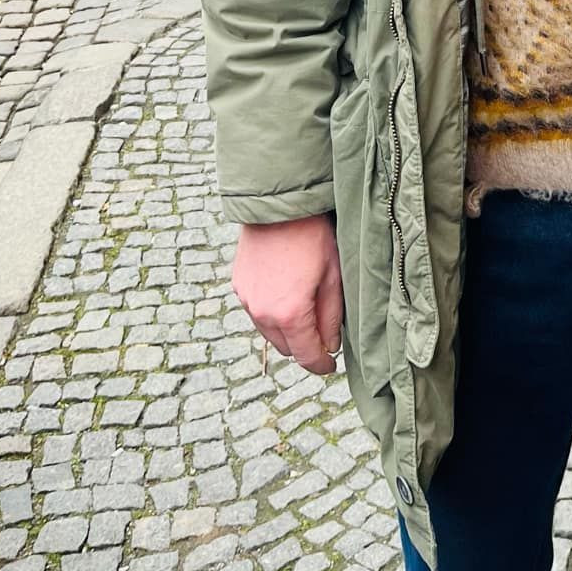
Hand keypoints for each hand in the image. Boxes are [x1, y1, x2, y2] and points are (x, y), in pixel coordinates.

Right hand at [234, 215, 343, 375]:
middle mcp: (263, 313)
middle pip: (286, 348)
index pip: (306, 357)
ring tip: (305, 308)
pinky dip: (271, 312)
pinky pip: (257, 311)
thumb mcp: (332, 277)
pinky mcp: (239, 286)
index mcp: (289, 314)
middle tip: (322, 333)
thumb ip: (332, 318)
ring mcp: (247, 300)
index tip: (331, 365)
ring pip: (269, 332)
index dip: (321, 365)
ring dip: (287, 329)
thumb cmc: (312, 237)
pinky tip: (286, 291)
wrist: (278, 205)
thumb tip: (330, 346)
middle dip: (304, 345)